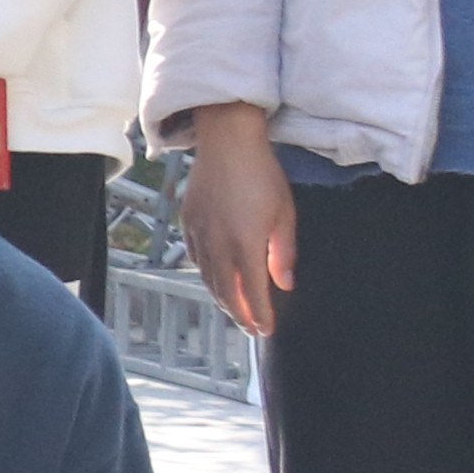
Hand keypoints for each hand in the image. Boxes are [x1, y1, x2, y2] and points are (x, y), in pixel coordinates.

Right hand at [180, 109, 294, 337]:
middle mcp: (218, 245)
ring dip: (222, 298)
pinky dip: (206, 274)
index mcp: (244, 245)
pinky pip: (195, 257)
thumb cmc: (262, 175)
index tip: (266, 330)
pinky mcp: (188, 222)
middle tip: (251, 328)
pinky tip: (214, 276)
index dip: (259, 315)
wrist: (228, 142)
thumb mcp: (284, 214)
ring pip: (208, 278)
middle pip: (225, 292)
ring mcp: (199, 234)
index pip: (252, 293)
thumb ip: (283, 253)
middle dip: (239, 314)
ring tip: (235, 309)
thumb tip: (285, 284)